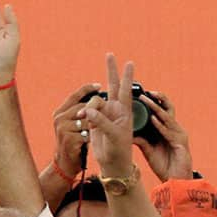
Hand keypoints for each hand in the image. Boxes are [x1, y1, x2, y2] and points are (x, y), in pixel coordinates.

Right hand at [52, 83, 100, 175]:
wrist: (67, 164)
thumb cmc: (75, 143)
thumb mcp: (77, 126)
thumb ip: (83, 113)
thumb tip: (97, 98)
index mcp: (61, 112)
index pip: (75, 96)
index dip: (86, 89)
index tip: (99, 85)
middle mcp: (59, 118)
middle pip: (84, 107)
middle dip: (94, 114)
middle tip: (94, 126)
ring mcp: (62, 128)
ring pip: (88, 121)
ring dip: (92, 129)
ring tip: (85, 136)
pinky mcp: (69, 139)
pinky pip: (87, 134)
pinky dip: (90, 139)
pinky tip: (84, 144)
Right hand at [81, 54, 134, 176]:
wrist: (112, 162)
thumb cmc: (118, 150)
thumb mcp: (113, 136)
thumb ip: (101, 122)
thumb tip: (87, 110)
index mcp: (124, 111)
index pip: (125, 89)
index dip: (127, 76)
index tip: (130, 62)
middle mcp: (115, 110)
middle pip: (112, 86)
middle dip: (111, 70)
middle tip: (110, 54)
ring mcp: (105, 114)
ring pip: (93, 102)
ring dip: (89, 109)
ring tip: (88, 122)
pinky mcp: (96, 120)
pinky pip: (87, 112)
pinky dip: (86, 116)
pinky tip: (86, 124)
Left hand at [133, 91, 193, 180]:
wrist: (176, 181)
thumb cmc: (164, 166)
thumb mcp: (149, 151)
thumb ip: (141, 141)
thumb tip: (128, 133)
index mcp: (166, 130)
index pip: (160, 111)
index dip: (152, 101)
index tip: (140, 93)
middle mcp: (174, 130)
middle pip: (168, 109)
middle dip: (158, 98)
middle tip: (146, 91)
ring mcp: (179, 135)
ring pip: (168, 117)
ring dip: (156, 108)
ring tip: (146, 99)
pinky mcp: (181, 143)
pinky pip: (170, 131)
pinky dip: (161, 125)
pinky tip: (153, 119)